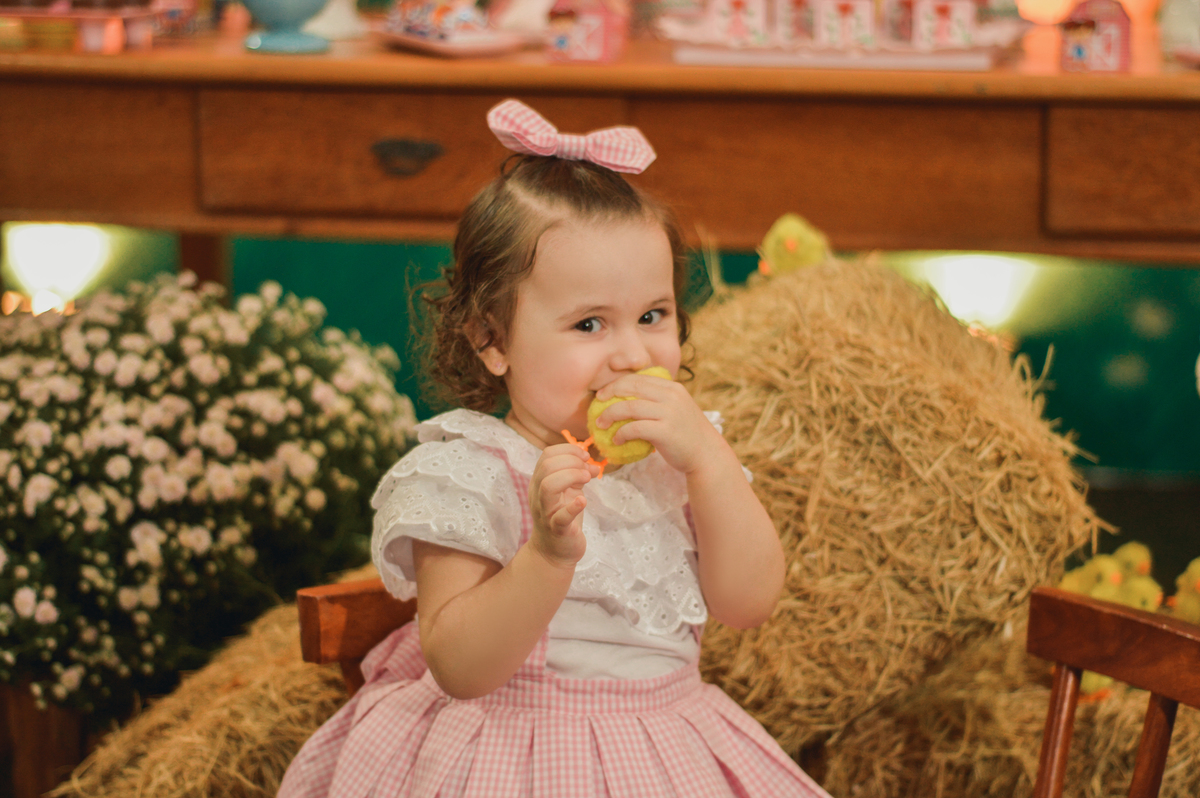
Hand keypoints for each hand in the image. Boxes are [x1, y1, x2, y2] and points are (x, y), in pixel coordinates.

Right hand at [528, 443, 596, 567]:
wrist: (554, 552)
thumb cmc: (561, 517)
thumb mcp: (569, 492)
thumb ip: (578, 476)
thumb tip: (593, 464)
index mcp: (539, 482)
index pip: (546, 455)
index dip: (568, 450)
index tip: (585, 457)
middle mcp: (538, 494)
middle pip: (546, 467)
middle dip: (571, 461)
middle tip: (587, 471)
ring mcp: (545, 512)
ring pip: (548, 486)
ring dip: (571, 476)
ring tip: (587, 480)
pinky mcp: (556, 529)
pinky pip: (561, 517)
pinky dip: (573, 507)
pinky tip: (583, 501)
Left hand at [592, 372, 721, 474]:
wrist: (706, 455)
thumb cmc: (686, 434)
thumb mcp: (676, 409)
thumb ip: (658, 400)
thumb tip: (626, 399)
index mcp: (672, 387)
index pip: (638, 378)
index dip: (617, 384)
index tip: (603, 394)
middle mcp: (671, 396)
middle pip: (631, 387)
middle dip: (609, 394)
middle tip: (597, 405)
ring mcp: (669, 413)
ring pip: (629, 407)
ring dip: (610, 415)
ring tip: (601, 424)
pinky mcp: (665, 431)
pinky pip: (634, 428)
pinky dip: (621, 433)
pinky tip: (616, 440)